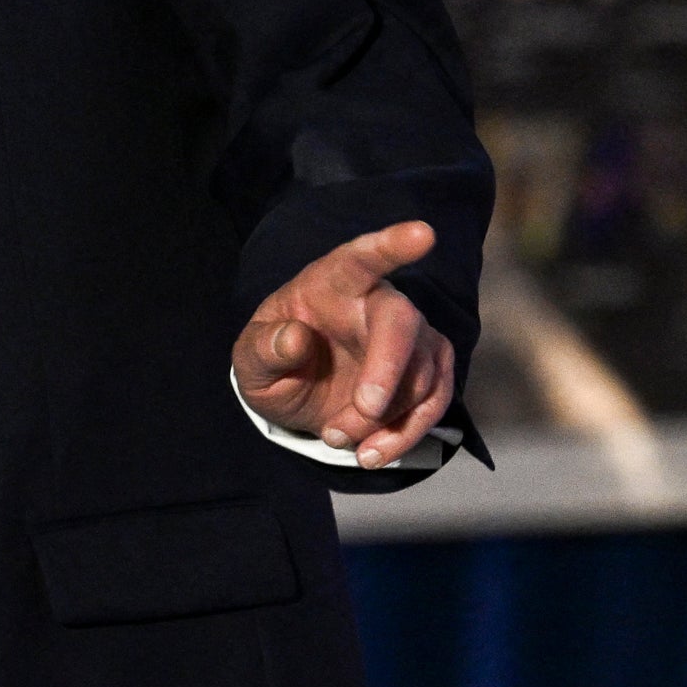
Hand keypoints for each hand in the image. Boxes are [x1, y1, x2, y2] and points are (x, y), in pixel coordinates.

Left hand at [235, 220, 454, 468]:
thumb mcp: (251, 359)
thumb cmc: (275, 359)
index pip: (363, 257)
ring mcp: (410, 335)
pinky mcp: (428, 368)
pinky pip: (435, 401)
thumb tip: (294, 338)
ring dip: (381, 419)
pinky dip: (406, 435)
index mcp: (332, 282)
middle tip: (362, 412)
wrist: (298, 391)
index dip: (392, 245)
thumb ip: (263, 348)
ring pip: (419, 374)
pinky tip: (372, 453)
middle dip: (387, 371)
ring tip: (338, 437)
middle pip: (401, 322)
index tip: (424, 233)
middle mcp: (377, 301)